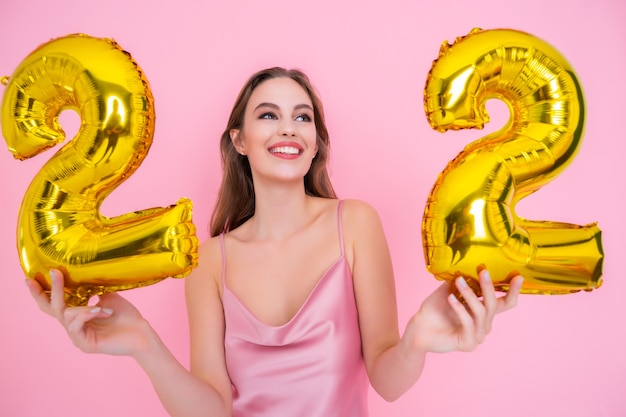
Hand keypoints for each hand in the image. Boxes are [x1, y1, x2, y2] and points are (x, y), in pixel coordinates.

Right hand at [26, 269, 152, 356]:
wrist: (141, 333)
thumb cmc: (126, 316)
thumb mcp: (108, 297)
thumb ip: (93, 288)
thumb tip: (82, 271)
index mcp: (78, 316)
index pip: (54, 303)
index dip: (42, 291)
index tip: (32, 276)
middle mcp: (74, 326)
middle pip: (51, 309)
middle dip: (48, 290)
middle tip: (52, 271)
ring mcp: (77, 337)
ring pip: (65, 315)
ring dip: (83, 307)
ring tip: (102, 306)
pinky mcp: (84, 344)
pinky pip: (76, 325)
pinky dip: (88, 314)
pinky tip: (102, 312)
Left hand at [404, 269, 522, 353]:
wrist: (419, 328)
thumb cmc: (434, 309)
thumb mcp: (449, 290)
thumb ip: (462, 280)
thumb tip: (469, 262)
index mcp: (484, 312)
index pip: (506, 303)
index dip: (513, 291)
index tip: (518, 276)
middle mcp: (484, 325)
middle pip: (494, 305)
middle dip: (489, 287)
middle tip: (483, 271)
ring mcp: (477, 336)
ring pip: (481, 312)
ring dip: (470, 294)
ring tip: (458, 281)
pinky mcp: (468, 343)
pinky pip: (468, 322)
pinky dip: (460, 308)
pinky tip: (450, 298)